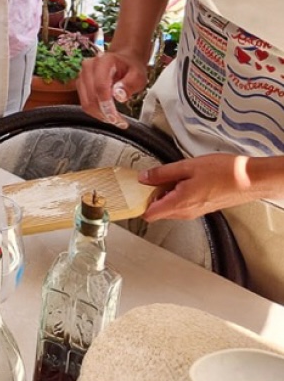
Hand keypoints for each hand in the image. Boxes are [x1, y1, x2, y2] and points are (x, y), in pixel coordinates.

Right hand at [77, 49, 149, 128]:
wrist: (124, 61)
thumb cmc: (131, 68)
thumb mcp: (138, 75)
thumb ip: (129, 84)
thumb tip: (119, 96)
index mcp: (103, 61)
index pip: (100, 86)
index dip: (107, 105)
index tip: (116, 118)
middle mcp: (88, 67)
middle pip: (91, 96)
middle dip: (105, 113)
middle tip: (119, 122)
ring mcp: (82, 76)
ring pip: (86, 102)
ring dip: (100, 114)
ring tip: (115, 119)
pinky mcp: (80, 85)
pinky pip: (85, 103)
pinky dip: (96, 112)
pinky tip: (107, 114)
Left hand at [140, 154, 258, 220]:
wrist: (250, 179)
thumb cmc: (224, 172)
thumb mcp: (187, 166)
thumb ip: (162, 173)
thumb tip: (144, 178)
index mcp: (180, 203)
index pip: (150, 214)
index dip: (138, 203)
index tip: (131, 191)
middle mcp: (186, 212)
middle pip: (158, 210)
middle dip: (150, 195)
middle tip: (148, 177)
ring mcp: (195, 212)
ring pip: (169, 207)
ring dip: (163, 193)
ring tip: (166, 175)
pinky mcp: (202, 208)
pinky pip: (181, 204)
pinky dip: (175, 194)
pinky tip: (180, 179)